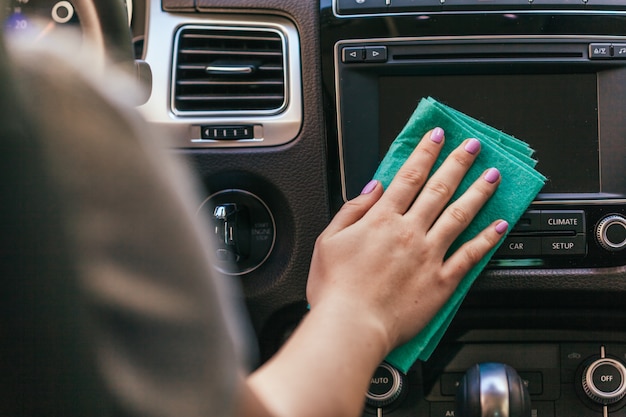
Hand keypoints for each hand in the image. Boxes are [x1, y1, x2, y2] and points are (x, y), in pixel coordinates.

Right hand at [306, 127, 506, 352]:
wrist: (351, 326)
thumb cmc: (336, 289)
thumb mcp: (328, 240)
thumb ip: (352, 210)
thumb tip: (374, 187)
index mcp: (381, 220)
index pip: (408, 176)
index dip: (425, 152)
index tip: (438, 136)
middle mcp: (409, 232)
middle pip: (439, 189)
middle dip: (458, 162)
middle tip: (474, 145)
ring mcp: (429, 255)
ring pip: (460, 215)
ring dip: (479, 191)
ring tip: (493, 175)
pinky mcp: (441, 281)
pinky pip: (469, 256)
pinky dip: (487, 239)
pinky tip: (500, 225)